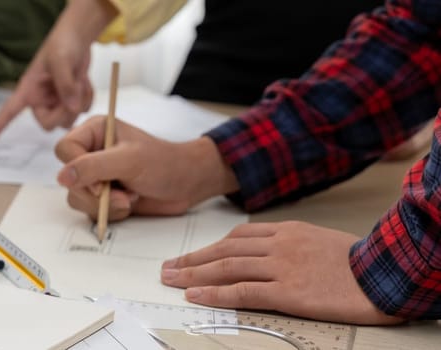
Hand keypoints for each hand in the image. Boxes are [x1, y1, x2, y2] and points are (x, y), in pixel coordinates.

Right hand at [0, 0, 116, 145]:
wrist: (77, 38)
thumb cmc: (62, 44)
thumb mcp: (62, 60)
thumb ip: (66, 84)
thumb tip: (71, 108)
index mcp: (28, 90)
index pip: (8, 112)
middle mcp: (40, 100)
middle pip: (49, 124)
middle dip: (65, 112)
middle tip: (76, 92)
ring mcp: (55, 102)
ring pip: (67, 121)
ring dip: (78, 103)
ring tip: (80, 81)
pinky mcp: (69, 101)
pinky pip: (80, 112)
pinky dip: (86, 99)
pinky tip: (84, 83)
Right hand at [55, 116, 238, 219]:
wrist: (187, 184)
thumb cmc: (164, 163)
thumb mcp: (129, 161)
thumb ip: (93, 166)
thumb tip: (62, 177)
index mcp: (95, 132)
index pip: (65, 149)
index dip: (77, 169)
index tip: (102, 185)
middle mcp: (91, 153)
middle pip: (67, 178)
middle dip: (95, 194)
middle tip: (123, 196)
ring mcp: (95, 176)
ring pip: (76, 197)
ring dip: (104, 206)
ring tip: (130, 199)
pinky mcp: (102, 196)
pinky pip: (89, 210)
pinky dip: (109, 213)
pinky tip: (129, 204)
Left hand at [160, 221, 403, 324]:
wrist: (386, 274)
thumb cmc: (359, 262)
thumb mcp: (319, 241)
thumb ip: (289, 245)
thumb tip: (263, 255)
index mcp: (286, 230)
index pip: (236, 237)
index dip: (208, 248)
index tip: (190, 256)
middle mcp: (279, 245)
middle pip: (224, 251)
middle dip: (192, 260)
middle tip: (167, 268)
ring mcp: (282, 266)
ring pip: (226, 268)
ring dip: (193, 275)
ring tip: (171, 280)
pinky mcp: (288, 291)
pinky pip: (242, 291)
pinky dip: (214, 294)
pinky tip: (195, 296)